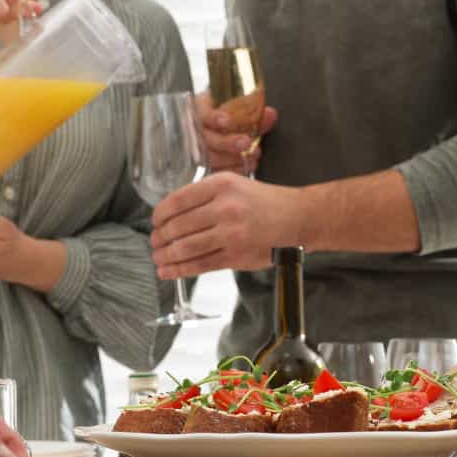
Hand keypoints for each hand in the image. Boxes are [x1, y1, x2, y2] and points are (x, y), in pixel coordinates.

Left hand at [150, 172, 304, 278]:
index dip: (159, 215)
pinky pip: (200, 264)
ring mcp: (231, 233)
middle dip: (159, 238)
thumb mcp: (237, 185)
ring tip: (159, 258)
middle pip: (177, 226)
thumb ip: (207, 195)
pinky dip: (180, 270)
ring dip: (166, 256)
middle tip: (155, 242)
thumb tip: (173, 215)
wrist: (301, 217)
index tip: (155, 222)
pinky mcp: (237, 255)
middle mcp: (225, 208)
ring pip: (185, 248)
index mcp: (222, 185)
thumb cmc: (269, 202)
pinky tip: (169, 271)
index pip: (177, 201)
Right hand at [196, 92, 277, 173]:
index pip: (202, 113)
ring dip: (231, 158)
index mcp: (199, 110)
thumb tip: (270, 114)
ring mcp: (193, 149)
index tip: (227, 121)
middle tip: (246, 142)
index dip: (213, 117)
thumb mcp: (236, 110)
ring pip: (208, 157)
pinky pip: (212, 171)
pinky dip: (230, 170)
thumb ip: (253, 113)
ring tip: (251, 157)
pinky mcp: (199, 166)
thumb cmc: (225, 116)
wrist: (214, 129)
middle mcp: (193, 129)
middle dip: (227, 142)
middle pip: (205, 138)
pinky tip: (244, 168)